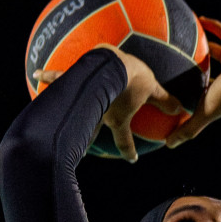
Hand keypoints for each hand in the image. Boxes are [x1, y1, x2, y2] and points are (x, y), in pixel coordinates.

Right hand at [32, 44, 182, 161]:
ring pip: (75, 109)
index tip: (132, 160)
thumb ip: (165, 101)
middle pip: (94, 129)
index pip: (124, 140)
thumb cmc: (130, 77)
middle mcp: (98, 113)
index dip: (129, 151)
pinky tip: (37, 74)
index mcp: (116, 118)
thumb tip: (183, 111)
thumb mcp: (151, 88)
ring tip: (56, 118)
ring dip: (67, 113)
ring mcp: (84, 98)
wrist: (109, 62)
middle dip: (89, 139)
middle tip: (86, 146)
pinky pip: (59, 78)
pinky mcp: (75, 79)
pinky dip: (48, 76)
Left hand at [165, 18, 220, 148]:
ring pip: (218, 49)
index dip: (194, 90)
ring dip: (206, 42)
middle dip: (199, 65)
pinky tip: (200, 18)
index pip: (204, 92)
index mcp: (219, 93)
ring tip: (189, 33)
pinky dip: (214, 26)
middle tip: (181, 57)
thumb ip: (187, 129)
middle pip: (210, 69)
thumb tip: (167, 144)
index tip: (180, 86)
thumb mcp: (203, 114)